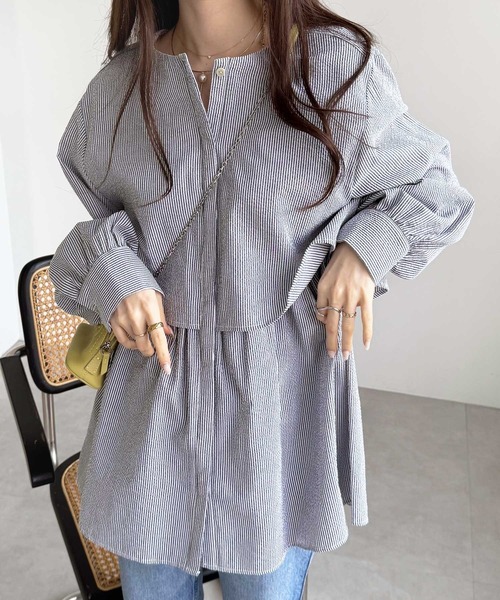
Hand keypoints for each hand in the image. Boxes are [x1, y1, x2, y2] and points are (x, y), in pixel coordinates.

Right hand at [109, 289, 173, 373]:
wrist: (119, 276)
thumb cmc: (142, 287)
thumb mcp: (157, 298)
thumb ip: (162, 317)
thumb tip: (169, 334)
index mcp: (150, 308)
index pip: (158, 337)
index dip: (163, 354)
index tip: (167, 369)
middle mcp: (135, 316)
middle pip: (145, 345)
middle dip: (152, 350)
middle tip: (154, 346)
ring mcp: (122, 319)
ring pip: (134, 344)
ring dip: (141, 344)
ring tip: (143, 333)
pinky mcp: (113, 321)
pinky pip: (123, 341)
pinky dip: (130, 343)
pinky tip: (134, 337)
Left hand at [316, 241, 374, 359]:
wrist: (359, 247)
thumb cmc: (341, 262)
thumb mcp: (325, 276)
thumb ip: (323, 296)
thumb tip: (323, 316)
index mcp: (323, 289)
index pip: (320, 313)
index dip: (323, 323)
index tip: (327, 330)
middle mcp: (336, 295)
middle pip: (331, 324)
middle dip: (332, 343)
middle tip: (332, 356)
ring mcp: (351, 296)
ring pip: (348, 325)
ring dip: (346, 343)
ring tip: (345, 356)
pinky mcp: (366, 296)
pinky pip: (366, 318)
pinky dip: (367, 333)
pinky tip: (366, 345)